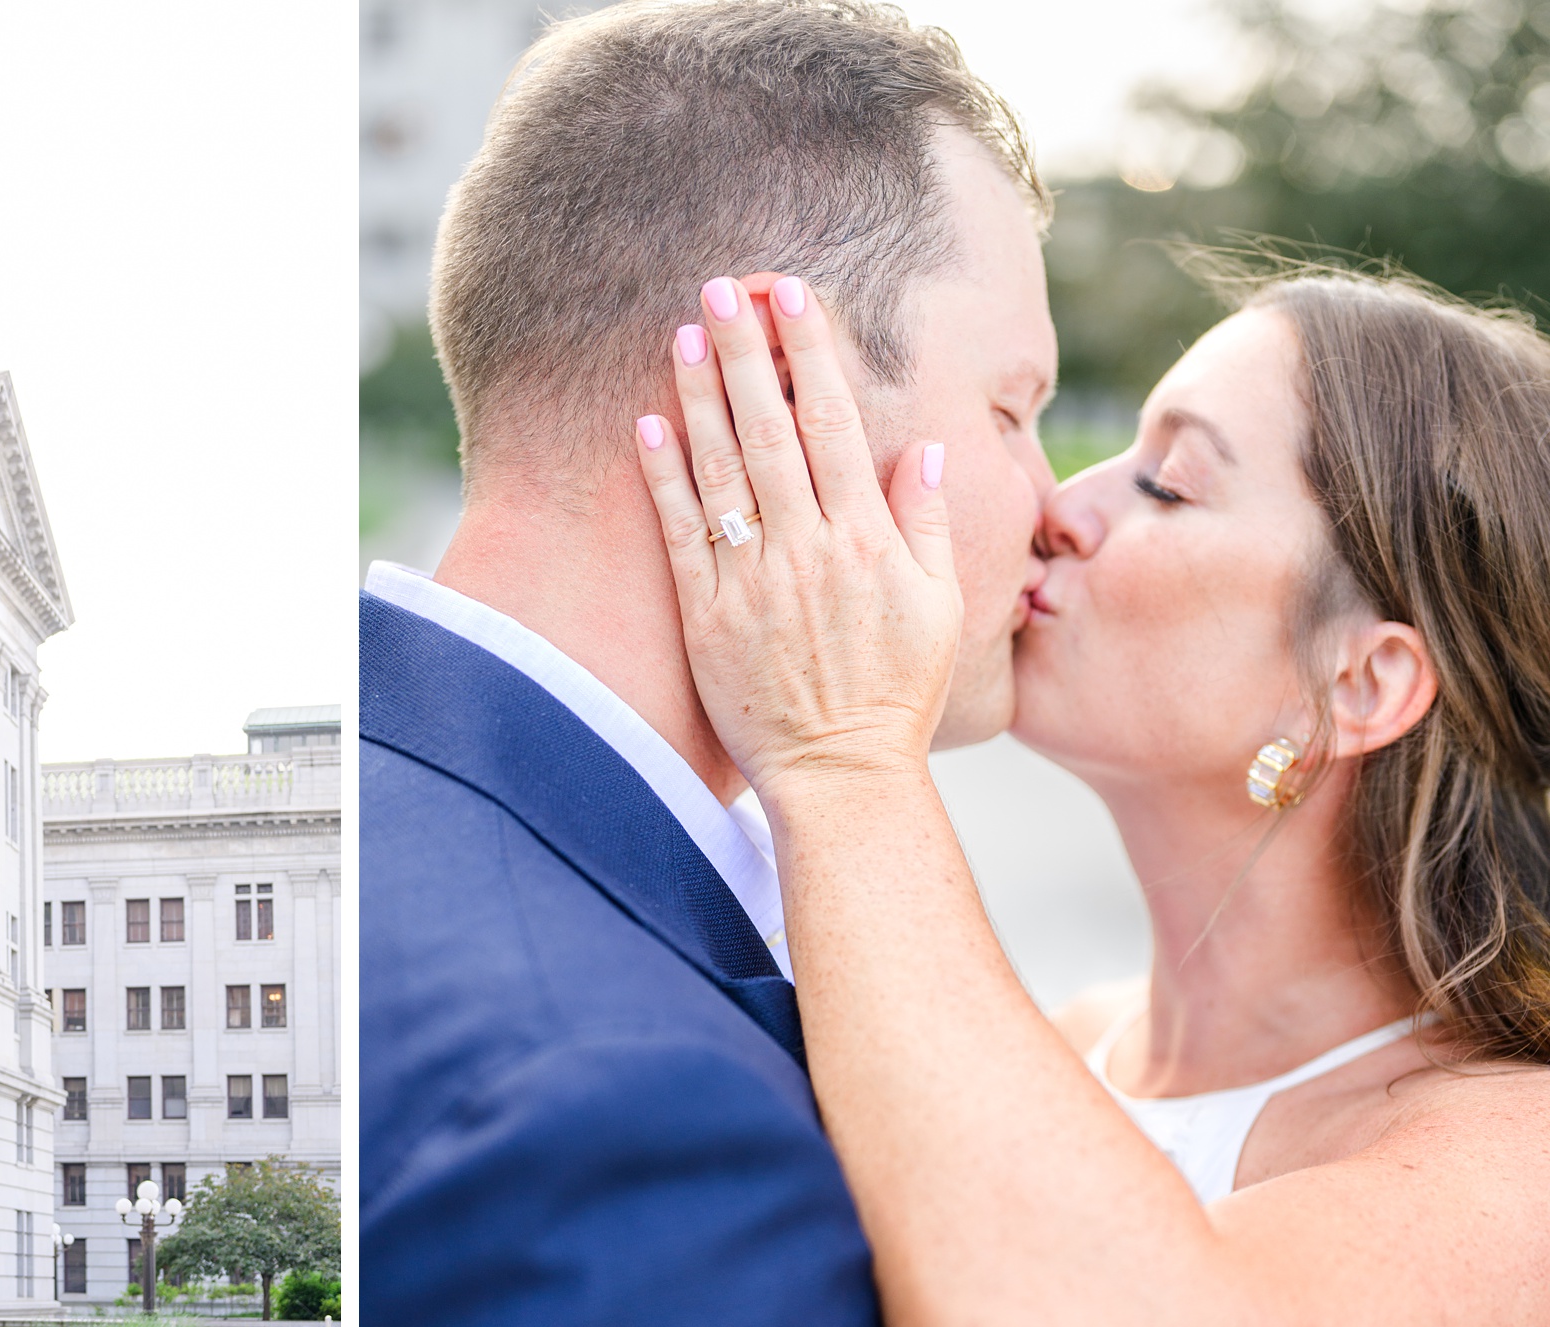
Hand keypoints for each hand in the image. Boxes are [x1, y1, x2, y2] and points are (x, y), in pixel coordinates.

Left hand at [634, 273, 961, 806]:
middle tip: (722, 286)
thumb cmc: (894, 695)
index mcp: (868, 539)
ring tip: (682, 332)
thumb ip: (926, 523)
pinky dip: (664, 477)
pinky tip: (648, 424)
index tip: (794, 298)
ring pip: (722, 469)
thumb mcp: (941, 608)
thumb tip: (923, 447)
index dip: (812, 354)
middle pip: (771, 429)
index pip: (835, 424)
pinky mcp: (705, 616)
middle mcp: (807, 549)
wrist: (839, 776)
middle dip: (746, 351)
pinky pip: (681, 533)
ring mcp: (751, 581)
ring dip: (700, 395)